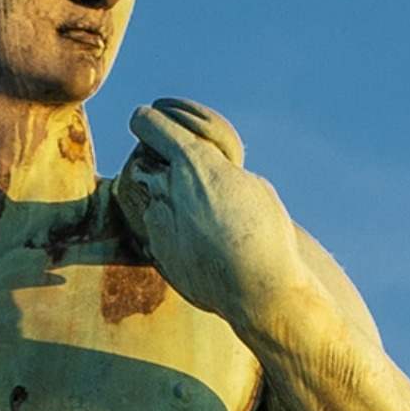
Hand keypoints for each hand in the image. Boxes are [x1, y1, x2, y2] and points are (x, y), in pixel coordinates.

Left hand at [106, 100, 331, 347]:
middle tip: (184, 178)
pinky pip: (155, 229)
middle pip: (143, 160)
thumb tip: (203, 175)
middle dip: (159, 166)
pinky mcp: (156, 250)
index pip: (148, 123)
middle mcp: (167, 186)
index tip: (148, 122)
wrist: (259, 288)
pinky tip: (198, 244)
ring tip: (196, 215)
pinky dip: (170, 231)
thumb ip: (216, 172)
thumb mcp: (249, 186)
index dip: (148, 122)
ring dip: (162, 199)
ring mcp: (156, 220)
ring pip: (147, 196)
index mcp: (193, 160)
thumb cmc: (267, 232)